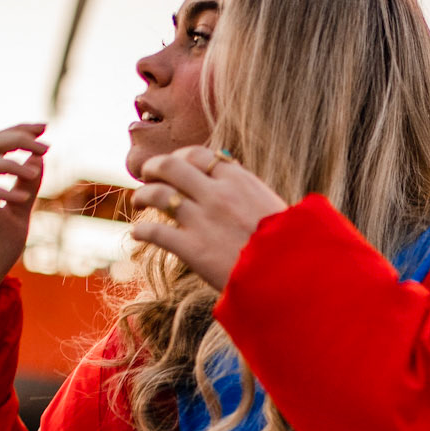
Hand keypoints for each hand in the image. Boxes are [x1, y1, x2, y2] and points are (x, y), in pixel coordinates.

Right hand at [0, 123, 47, 304]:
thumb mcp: (19, 214)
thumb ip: (27, 186)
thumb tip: (38, 158)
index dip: (17, 130)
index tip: (44, 126)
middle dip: (15, 138)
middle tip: (45, 145)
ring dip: (8, 162)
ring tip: (34, 173)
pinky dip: (1, 192)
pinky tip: (23, 198)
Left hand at [130, 147, 285, 292]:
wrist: (291, 276)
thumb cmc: (291, 245)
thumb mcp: (273, 206)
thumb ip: (248, 191)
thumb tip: (235, 179)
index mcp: (239, 180)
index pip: (198, 154)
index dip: (180, 157)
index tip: (175, 164)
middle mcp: (217, 194)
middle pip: (171, 167)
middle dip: (154, 167)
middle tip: (147, 174)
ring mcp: (202, 220)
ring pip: (158, 195)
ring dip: (142, 195)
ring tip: (138, 201)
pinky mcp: (192, 249)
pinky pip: (155, 232)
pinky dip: (142, 231)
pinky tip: (138, 233)